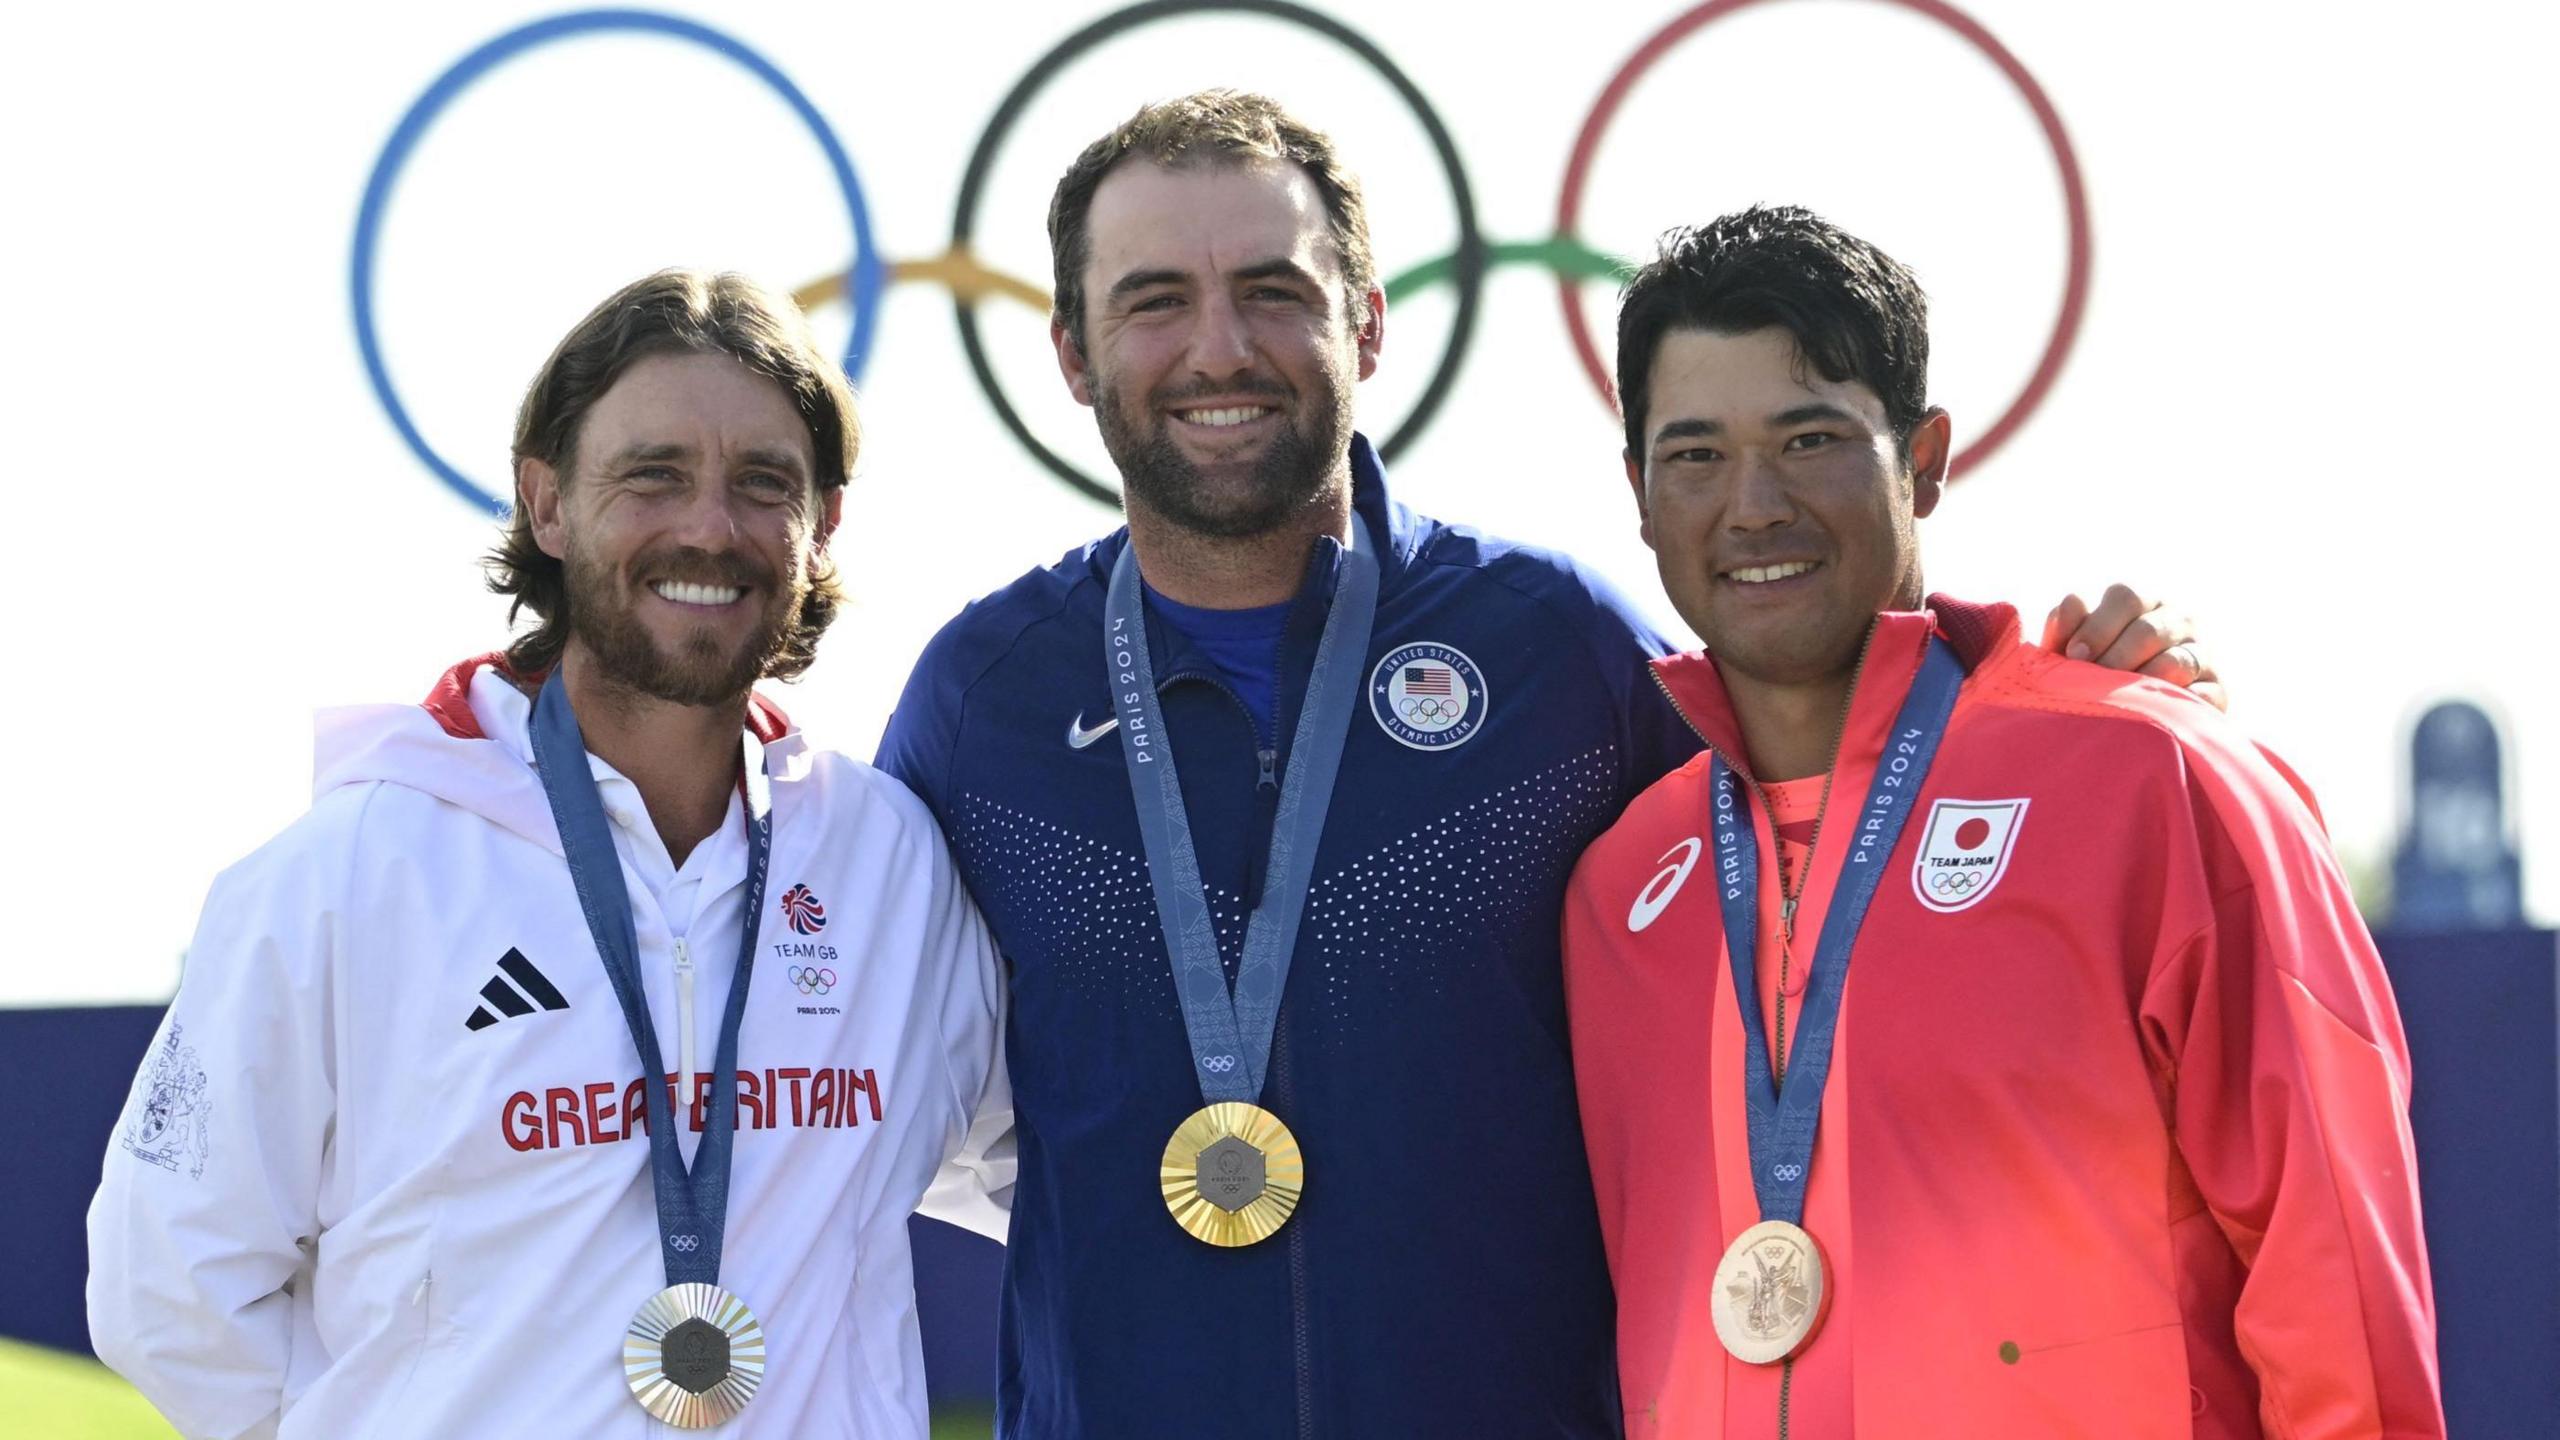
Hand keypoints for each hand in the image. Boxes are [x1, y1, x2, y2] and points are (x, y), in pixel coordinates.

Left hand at [2040, 584, 2226, 711]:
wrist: (2123, 723)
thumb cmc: (2090, 676)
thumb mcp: (2069, 653)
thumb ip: (2065, 628)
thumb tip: (2073, 602)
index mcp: (2141, 604)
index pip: (2126, 597)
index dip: (2097, 626)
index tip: (2075, 655)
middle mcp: (2176, 621)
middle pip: (2149, 629)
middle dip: (2115, 658)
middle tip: (2094, 681)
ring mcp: (2200, 654)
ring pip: (2176, 661)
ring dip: (2142, 682)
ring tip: (2119, 701)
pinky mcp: (2216, 690)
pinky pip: (2203, 695)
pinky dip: (2175, 705)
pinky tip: (2152, 714)